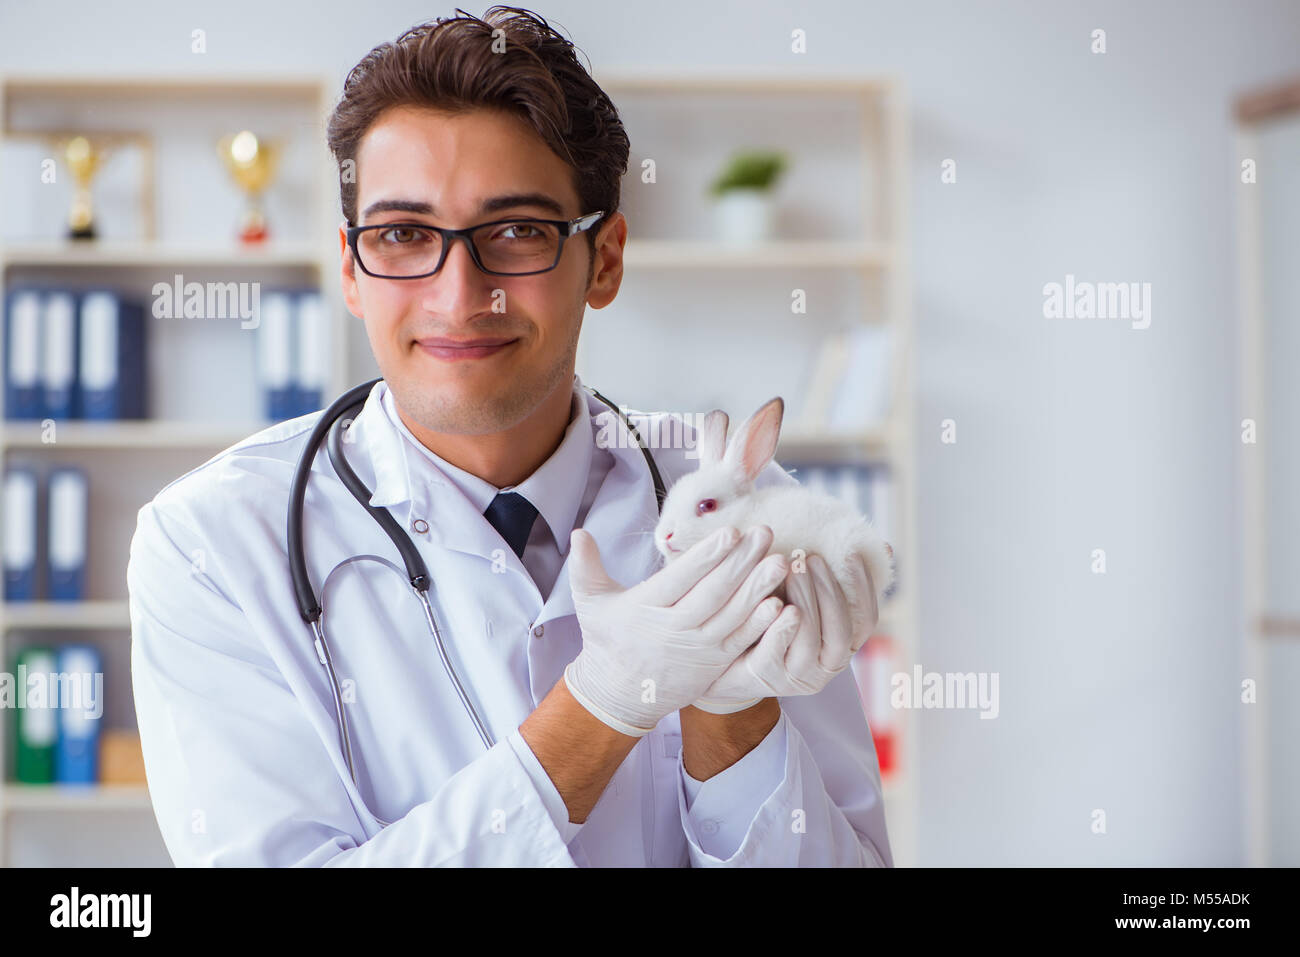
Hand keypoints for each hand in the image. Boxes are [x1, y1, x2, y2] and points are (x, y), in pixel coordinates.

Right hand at [564, 524, 788, 736]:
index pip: (681, 578)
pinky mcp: (714, 664)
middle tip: (765, 533)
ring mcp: (697, 649)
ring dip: (758, 588)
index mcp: (645, 608)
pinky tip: (779, 603)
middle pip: (713, 593)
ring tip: (780, 561)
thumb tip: (578, 532)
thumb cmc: (608, 639)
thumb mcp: (590, 602)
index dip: (707, 555)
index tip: (730, 531)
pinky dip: (760, 624)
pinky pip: (741, 641)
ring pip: (732, 615)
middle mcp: (674, 629)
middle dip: (742, 562)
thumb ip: (585, 566)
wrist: (621, 693)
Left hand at [692, 551, 876, 712]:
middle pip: (839, 630)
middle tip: (810, 557)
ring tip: (790, 567)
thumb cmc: (772, 618)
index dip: (863, 588)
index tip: (851, 553)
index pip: (866, 621)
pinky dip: (778, 626)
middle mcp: (826, 666)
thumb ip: (829, 577)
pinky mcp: (766, 677)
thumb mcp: (802, 595)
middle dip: (828, 590)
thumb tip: (883, 546)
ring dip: (804, 601)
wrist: (726, 657)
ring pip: (809, 639)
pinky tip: (773, 601)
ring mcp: (798, 675)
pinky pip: (775, 652)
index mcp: (842, 646)